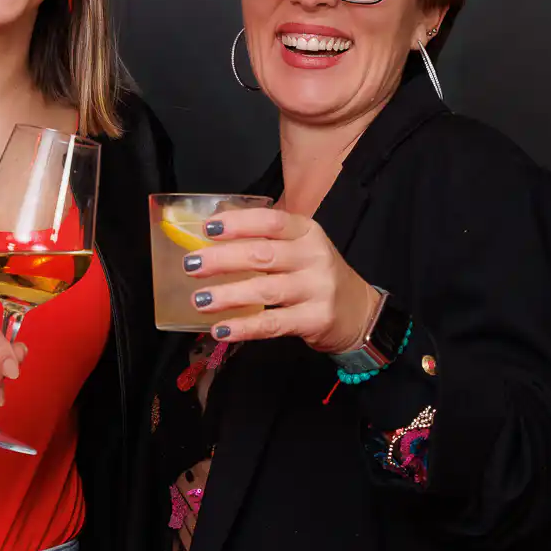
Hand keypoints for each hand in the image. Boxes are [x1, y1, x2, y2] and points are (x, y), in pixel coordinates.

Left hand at [181, 208, 379, 351]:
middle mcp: (314, 256)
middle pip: (263, 255)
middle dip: (222, 260)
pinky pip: (273, 324)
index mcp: (307, 232)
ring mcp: (317, 289)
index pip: (271, 221)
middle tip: (192, 266)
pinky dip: (244, 327)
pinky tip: (221, 329)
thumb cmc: (315, 275)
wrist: (358, 311)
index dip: (238, 223)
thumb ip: (264, 239)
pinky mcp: (315, 320)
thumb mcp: (299, 248)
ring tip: (199, 300)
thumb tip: (212, 232)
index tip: (208, 228)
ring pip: (265, 290)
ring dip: (228, 295)